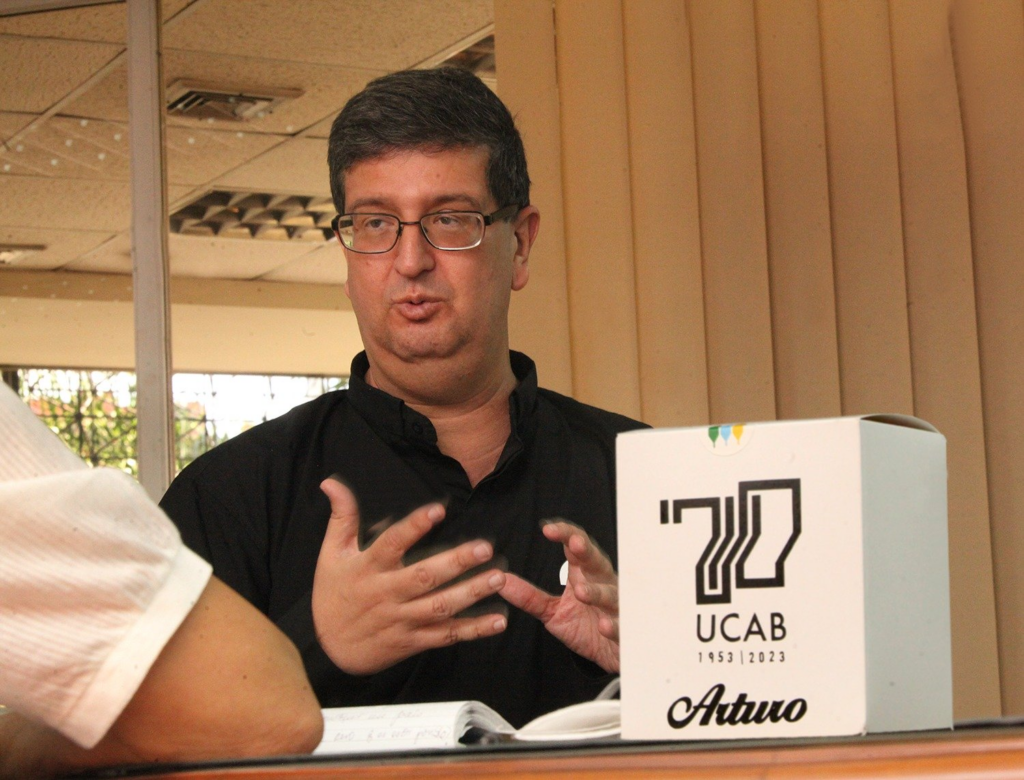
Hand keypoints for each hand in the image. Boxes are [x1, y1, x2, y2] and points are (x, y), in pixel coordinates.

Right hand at [312, 478, 507, 674]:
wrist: (327, 648)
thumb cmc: (332, 594)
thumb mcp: (331, 553)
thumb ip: (342, 516)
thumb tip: (331, 483)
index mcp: (368, 568)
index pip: (391, 544)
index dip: (414, 526)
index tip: (438, 510)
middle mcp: (387, 594)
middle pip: (424, 577)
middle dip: (456, 562)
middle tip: (484, 548)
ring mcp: (402, 620)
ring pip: (440, 607)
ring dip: (471, 593)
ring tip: (498, 578)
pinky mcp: (414, 641)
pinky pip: (446, 636)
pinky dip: (473, 630)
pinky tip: (498, 621)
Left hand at [499, 521, 618, 672]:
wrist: (609, 654)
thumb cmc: (586, 625)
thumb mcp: (552, 611)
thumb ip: (529, 597)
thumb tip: (502, 581)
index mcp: (585, 575)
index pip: (576, 548)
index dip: (565, 535)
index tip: (547, 529)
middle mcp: (602, 585)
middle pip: (597, 561)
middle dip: (587, 551)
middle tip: (575, 544)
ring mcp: (615, 607)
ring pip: (611, 594)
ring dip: (597, 592)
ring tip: (581, 593)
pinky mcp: (623, 632)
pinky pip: (622, 627)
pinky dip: (614, 626)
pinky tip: (604, 626)